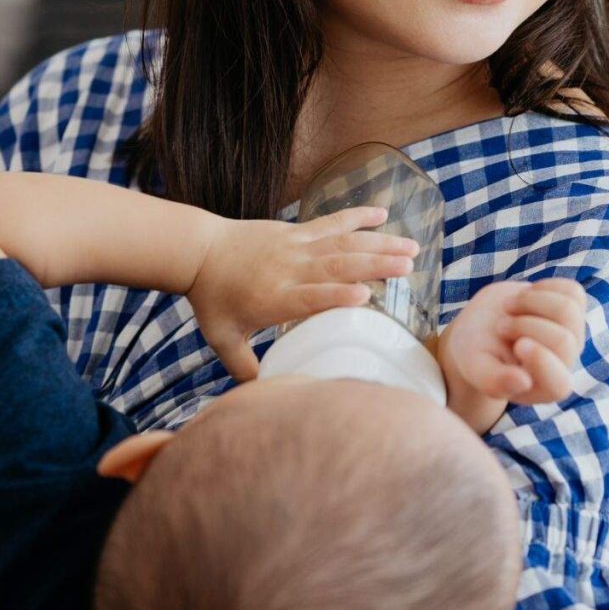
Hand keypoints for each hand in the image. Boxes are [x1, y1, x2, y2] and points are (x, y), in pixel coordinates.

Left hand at [186, 204, 418, 377]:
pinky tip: (383, 212)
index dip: (337, 295)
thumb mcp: (222, 339)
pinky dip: (357, 216)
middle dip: (374, 265)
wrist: (197, 251)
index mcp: (274, 298)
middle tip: (407, 268)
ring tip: (411, 248)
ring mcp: (294, 246)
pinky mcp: (295, 230)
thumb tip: (266, 396)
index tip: (366, 295)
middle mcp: (289, 269)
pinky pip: (330, 221)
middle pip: (336, 266)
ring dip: (378, 243)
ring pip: (342, 242)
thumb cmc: (211, 298)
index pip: (309, 296)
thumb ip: (244, 369)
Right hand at [440, 279, 590, 415]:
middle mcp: (564, 364)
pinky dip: (544, 288)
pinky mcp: (575, 309)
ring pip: (568, 310)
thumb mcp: (475, 368)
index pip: (559, 384)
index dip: (541, 361)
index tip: (517, 345)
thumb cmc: (478, 351)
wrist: (484, 324)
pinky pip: (573, 291)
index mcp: (543, 389)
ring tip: (509, 308)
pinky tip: (526, 298)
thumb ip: (493, 381)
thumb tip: (523, 382)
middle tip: (500, 326)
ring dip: (531, 302)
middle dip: (524, 326)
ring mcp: (574, 335)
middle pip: (562, 341)